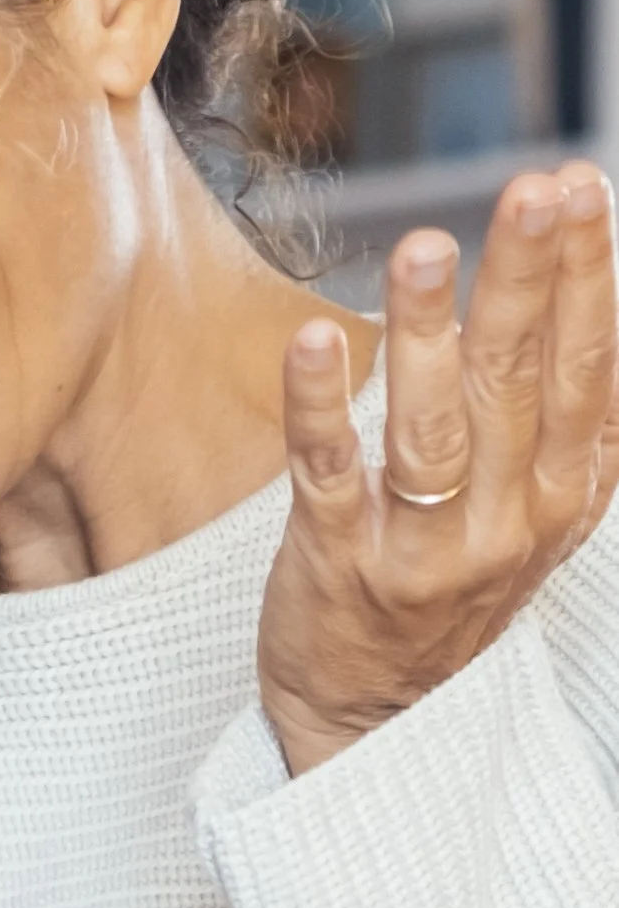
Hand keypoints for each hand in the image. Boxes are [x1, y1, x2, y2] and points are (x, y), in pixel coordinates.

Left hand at [258, 160, 618, 776]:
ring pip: (431, 429)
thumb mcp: (539, 508)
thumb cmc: (455, 583)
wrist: (375, 719)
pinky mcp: (335, 565)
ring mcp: (420, 549)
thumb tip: (586, 281)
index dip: (589, 278)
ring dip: (430, 332)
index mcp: (564, 496)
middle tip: (536, 189)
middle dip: (529, 279)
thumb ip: (566, 411)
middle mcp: (505, 523)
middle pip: (520, 384)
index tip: (583, 189)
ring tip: (427, 245)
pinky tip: (317, 339)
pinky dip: (321, 406)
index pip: (589, 373)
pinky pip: (327, 476)